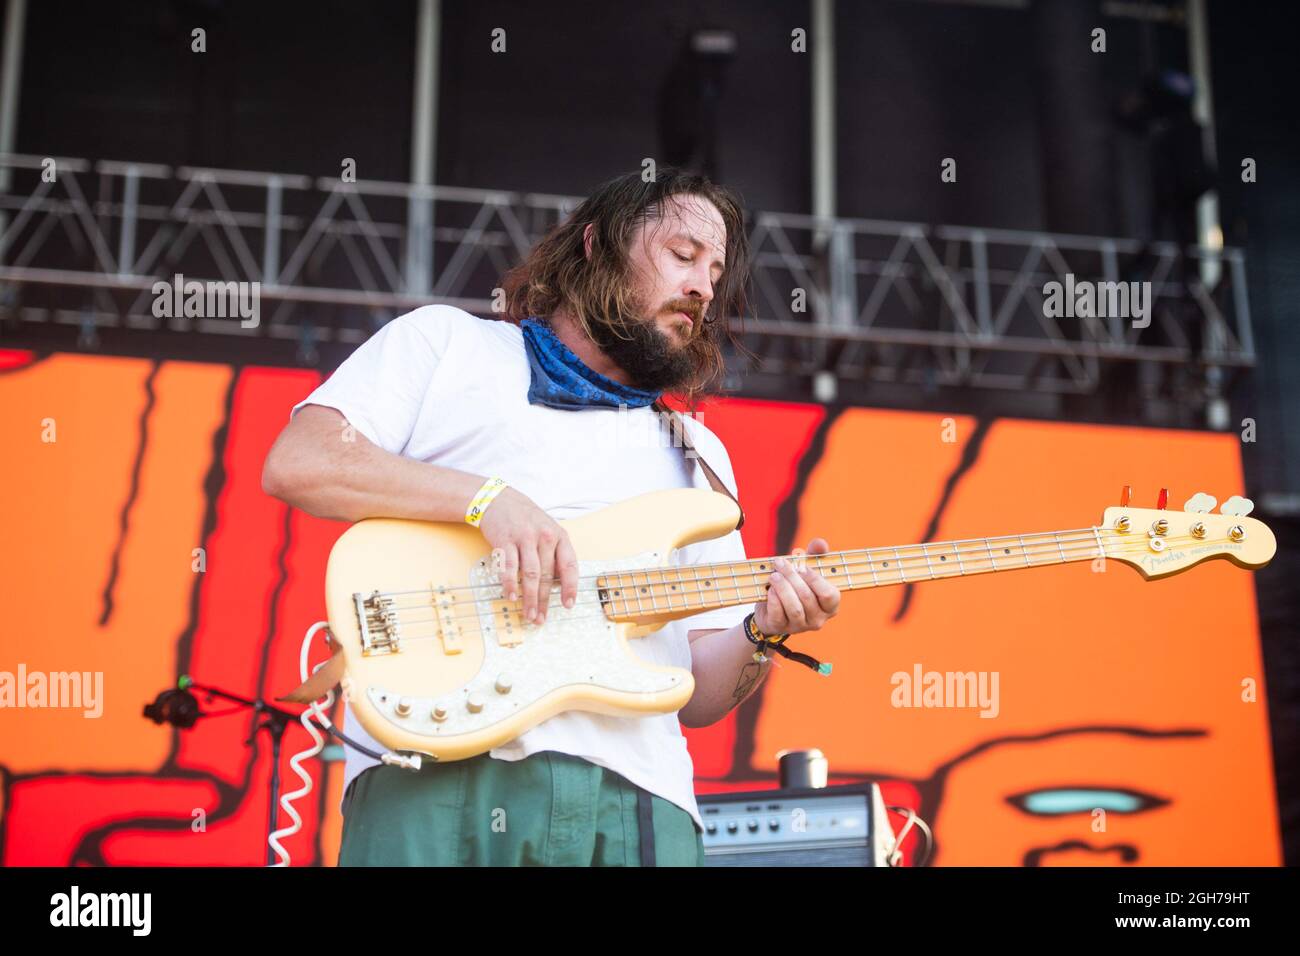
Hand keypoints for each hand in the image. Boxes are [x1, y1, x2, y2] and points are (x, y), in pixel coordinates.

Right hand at [477, 487, 578, 624]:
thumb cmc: (526, 519)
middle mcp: (544, 537)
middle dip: (544, 600)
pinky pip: (509, 567)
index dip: (570, 587)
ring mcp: (525, 538)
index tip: (568, 604)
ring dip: (530, 597)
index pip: (569, 566)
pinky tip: (512, 596)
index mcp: (559, 536)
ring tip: (528, 613)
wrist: (499, 500)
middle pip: (547, 575)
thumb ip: (555, 554)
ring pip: (530, 574)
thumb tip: (558, 584)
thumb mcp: (548, 530)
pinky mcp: (505, 541)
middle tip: (541, 617)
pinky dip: (511, 584)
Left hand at [752, 537, 840, 636]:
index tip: (802, 566)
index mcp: (830, 605)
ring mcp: (800, 626)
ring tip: (774, 575)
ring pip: (794, 608)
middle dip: (792, 577)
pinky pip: (778, 614)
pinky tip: (770, 589)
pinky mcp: (781, 628)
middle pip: (807, 597)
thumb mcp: (806, 568)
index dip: (815, 579)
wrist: (770, 605)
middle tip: (780, 563)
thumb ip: (815, 554)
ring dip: (783, 588)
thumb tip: (820, 543)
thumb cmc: (795, 584)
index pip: (829, 595)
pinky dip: (774, 599)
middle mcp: (818, 619)